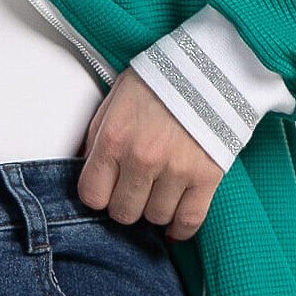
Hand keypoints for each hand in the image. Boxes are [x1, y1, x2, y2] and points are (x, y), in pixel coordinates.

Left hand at [78, 65, 224, 239]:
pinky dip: (180, 228)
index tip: (107, 187)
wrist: (210, 66)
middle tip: (135, 189)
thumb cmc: (160, 81)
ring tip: (159, 191)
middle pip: (123, 213)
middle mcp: (142, 158)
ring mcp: (175, 170)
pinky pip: (188, 221)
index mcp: (114, 138)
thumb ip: (97, 137)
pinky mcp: (206, 177)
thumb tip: (84, 168)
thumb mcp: (115, 100)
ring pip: (155, 218)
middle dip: (126, 203)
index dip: (99, 195)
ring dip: (154, 209)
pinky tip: (174, 223)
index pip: (92, 195)